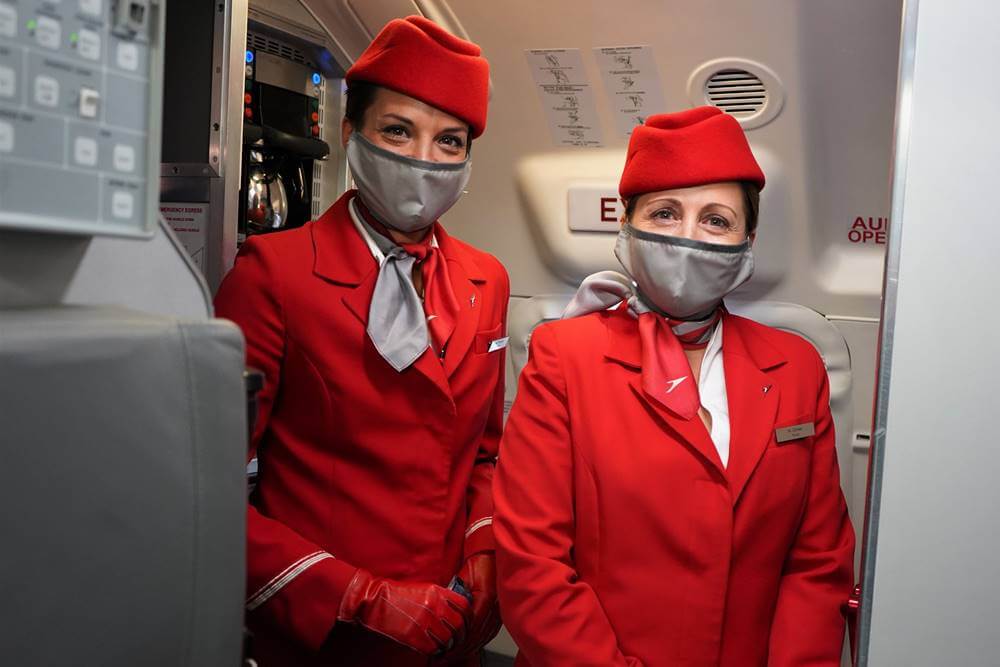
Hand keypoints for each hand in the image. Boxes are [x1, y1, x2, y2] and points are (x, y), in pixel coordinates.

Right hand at [338, 569, 470, 654]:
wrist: (375, 600)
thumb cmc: (397, 594)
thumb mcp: (423, 589)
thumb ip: (441, 598)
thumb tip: (455, 609)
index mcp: (437, 593)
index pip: (464, 605)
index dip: (467, 616)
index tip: (466, 621)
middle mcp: (433, 607)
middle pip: (458, 625)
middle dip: (461, 634)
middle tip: (458, 638)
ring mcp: (424, 622)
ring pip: (448, 639)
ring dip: (449, 644)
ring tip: (446, 645)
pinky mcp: (414, 636)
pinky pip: (433, 648)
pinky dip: (437, 651)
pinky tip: (434, 649)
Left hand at [446, 553, 501, 658]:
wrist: (494, 556)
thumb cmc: (479, 562)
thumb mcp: (463, 576)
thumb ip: (455, 594)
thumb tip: (445, 611)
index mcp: (486, 596)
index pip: (471, 625)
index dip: (458, 638)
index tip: (446, 646)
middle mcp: (496, 606)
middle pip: (478, 635)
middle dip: (461, 648)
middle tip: (446, 656)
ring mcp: (500, 610)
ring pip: (485, 636)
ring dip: (470, 647)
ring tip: (455, 655)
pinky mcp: (501, 613)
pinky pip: (491, 632)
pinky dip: (480, 641)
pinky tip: (471, 647)